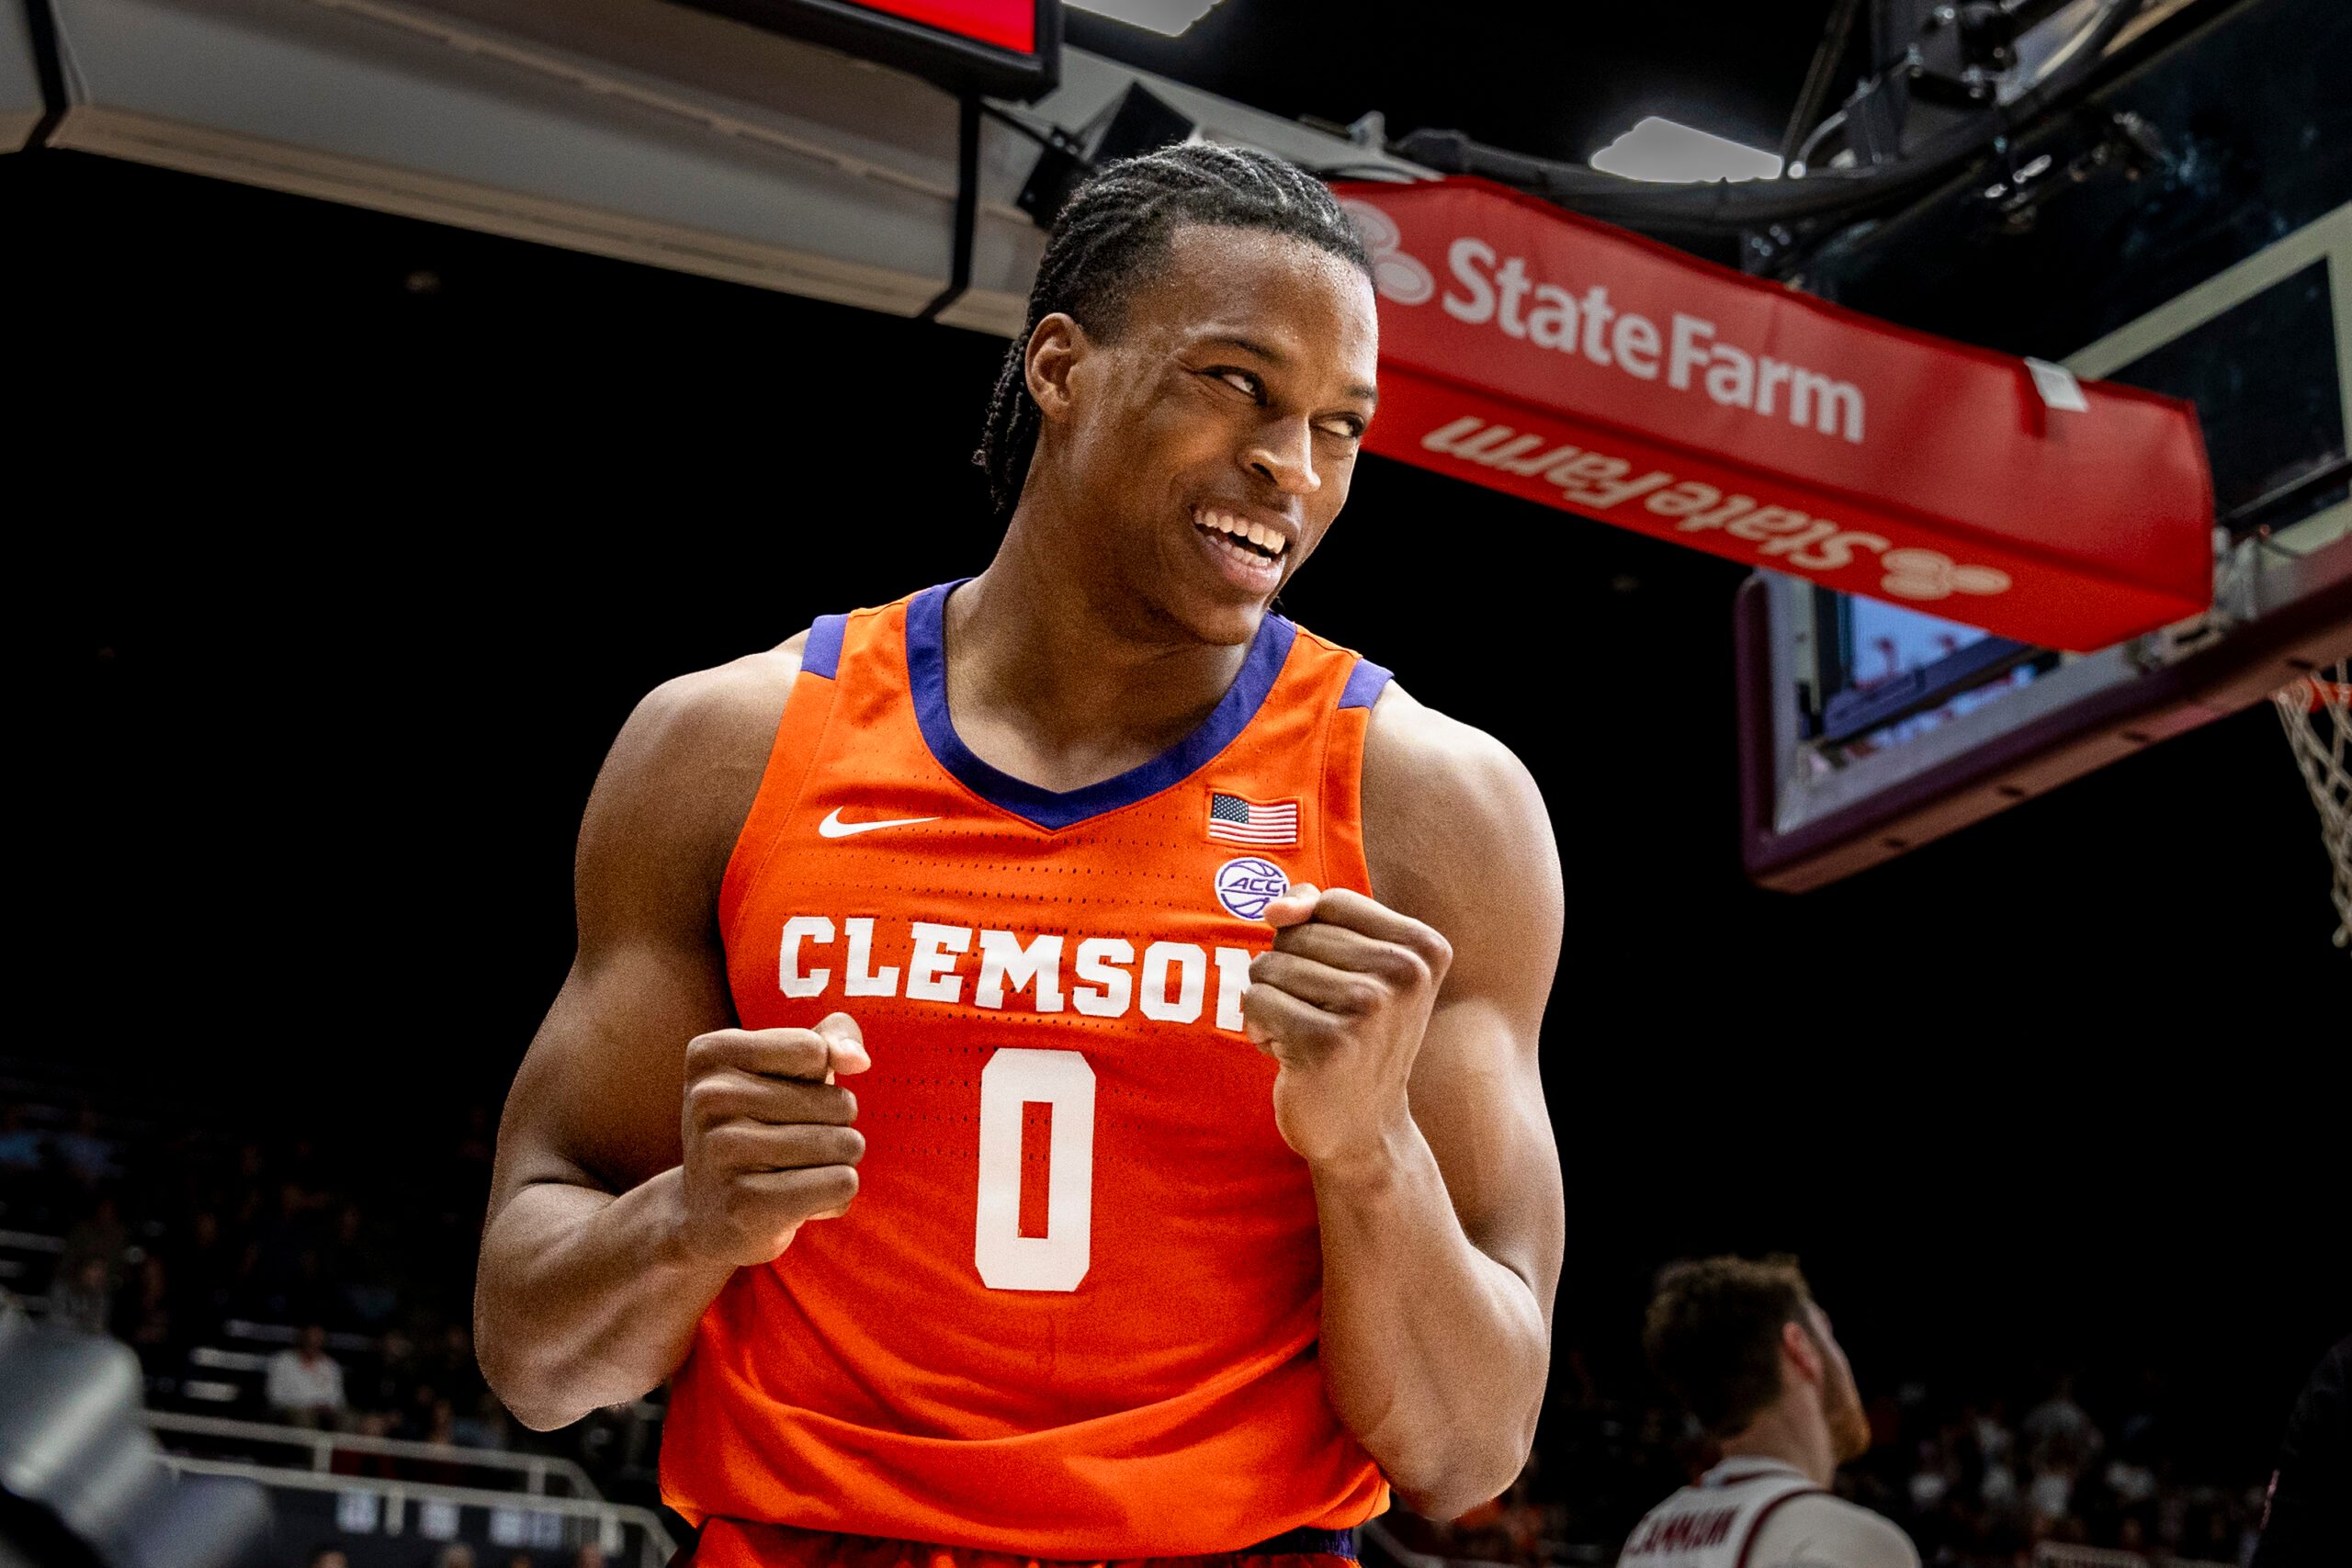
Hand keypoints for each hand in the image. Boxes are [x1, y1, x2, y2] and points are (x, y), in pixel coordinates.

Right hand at [676, 1014, 868, 1266]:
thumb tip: (858, 1059)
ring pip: (845, 1144)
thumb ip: (831, 1039)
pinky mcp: (746, 1204)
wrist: (705, 1216)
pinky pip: (842, 1184)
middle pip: (838, 1103)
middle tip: (793, 1145)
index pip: (814, 1050)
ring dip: (839, 1162)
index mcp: (711, 1054)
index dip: (822, 1078)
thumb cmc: (758, 1129)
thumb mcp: (784, 1071)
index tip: (785, 1098)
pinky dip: (836, 1196)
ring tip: (797, 1173)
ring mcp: (722, 1151)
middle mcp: (708, 1098)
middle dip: (837, 1126)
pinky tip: (798, 1203)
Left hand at [1243, 885, 1452, 1175]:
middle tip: (1324, 1018)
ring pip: (1270, 965)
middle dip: (1290, 974)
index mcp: (1424, 947)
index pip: (1331, 903)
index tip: (1341, 983)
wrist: (1364, 1130)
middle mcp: (1405, 974)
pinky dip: (1260, 1026)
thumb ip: (1316, 914)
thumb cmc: (1353, 1037)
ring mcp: (1368, 1009)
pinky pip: (1257, 1000)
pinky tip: (1290, 1055)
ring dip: (1274, 1002)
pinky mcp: (1326, 1042)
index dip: (1313, 939)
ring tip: (1308, 1036)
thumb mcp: (1353, 966)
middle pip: (1297, 934)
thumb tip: (1278, 907)